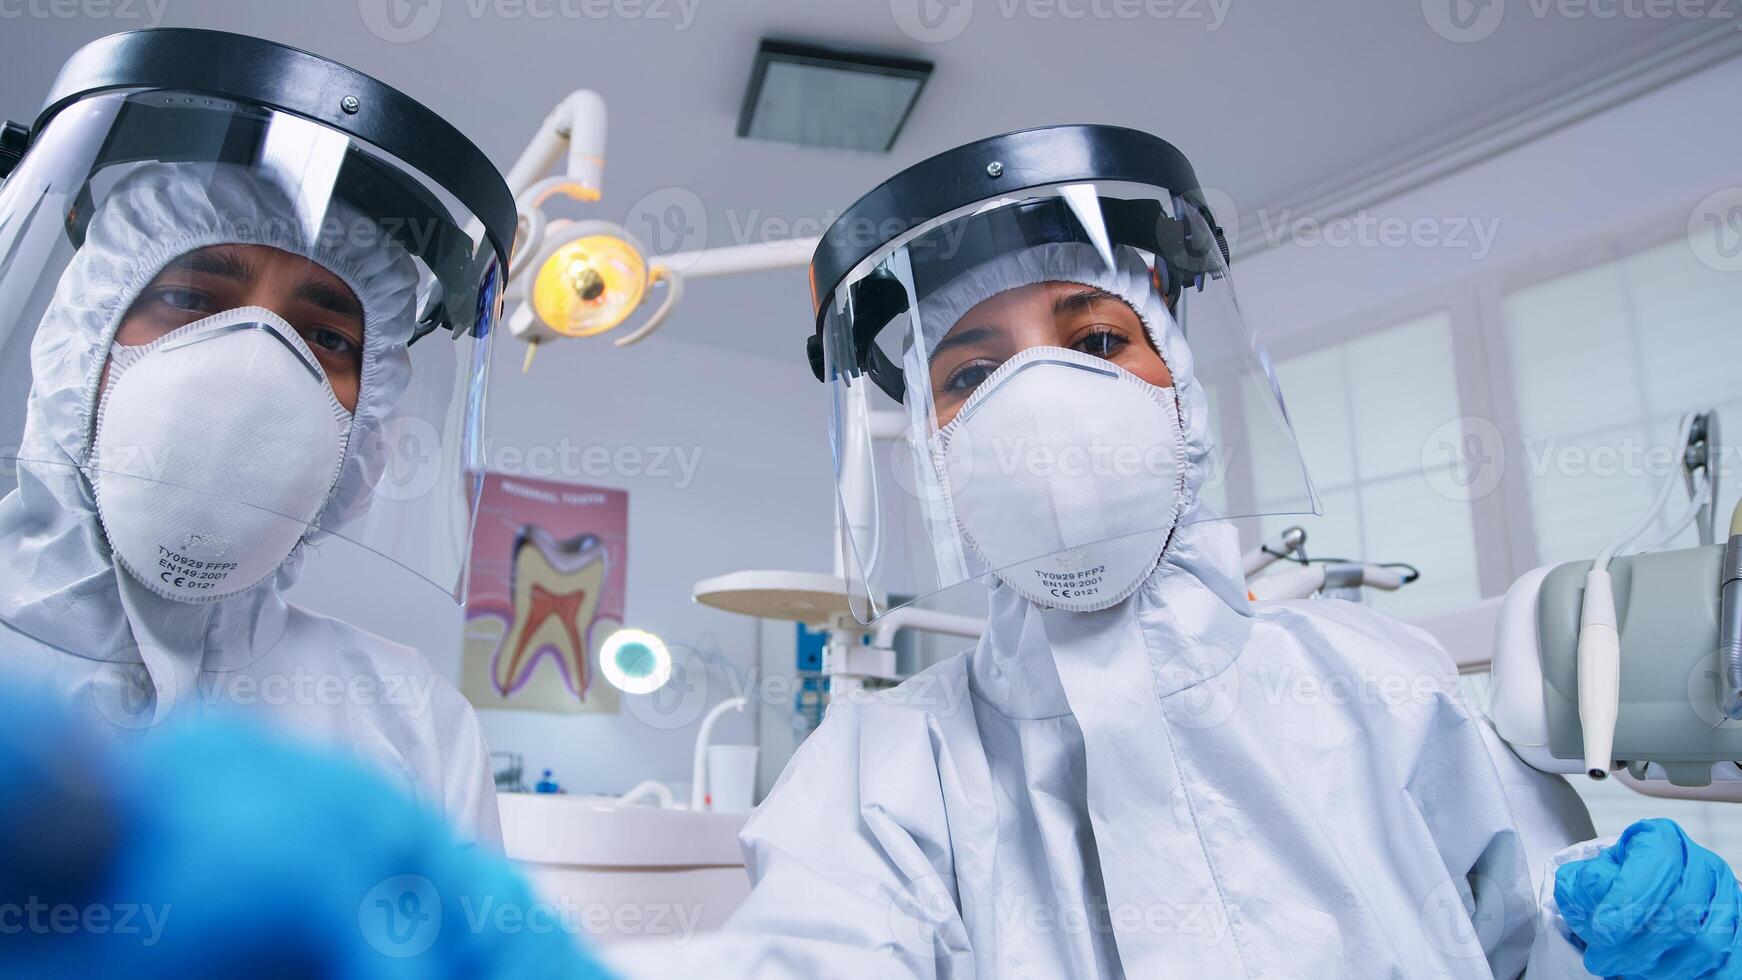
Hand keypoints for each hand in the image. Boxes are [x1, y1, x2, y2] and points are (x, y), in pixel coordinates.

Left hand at [1555, 818, 1741, 978]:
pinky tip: (1658, 977)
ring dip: (1662, 966)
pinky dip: (1694, 976)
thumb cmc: (1619, 879)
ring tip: (1626, 971)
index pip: (1657, 865)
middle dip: (1637, 944)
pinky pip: (1727, 962)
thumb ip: (1586, 880)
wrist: (1648, 890)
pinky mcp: (1738, 928)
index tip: (1602, 930)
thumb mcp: (1595, 870)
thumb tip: (1585, 893)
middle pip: (1682, 909)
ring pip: (1706, 941)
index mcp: (1663, 840)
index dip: (1630, 899)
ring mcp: (1727, 898)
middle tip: (1604, 961)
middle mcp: (1701, 865)